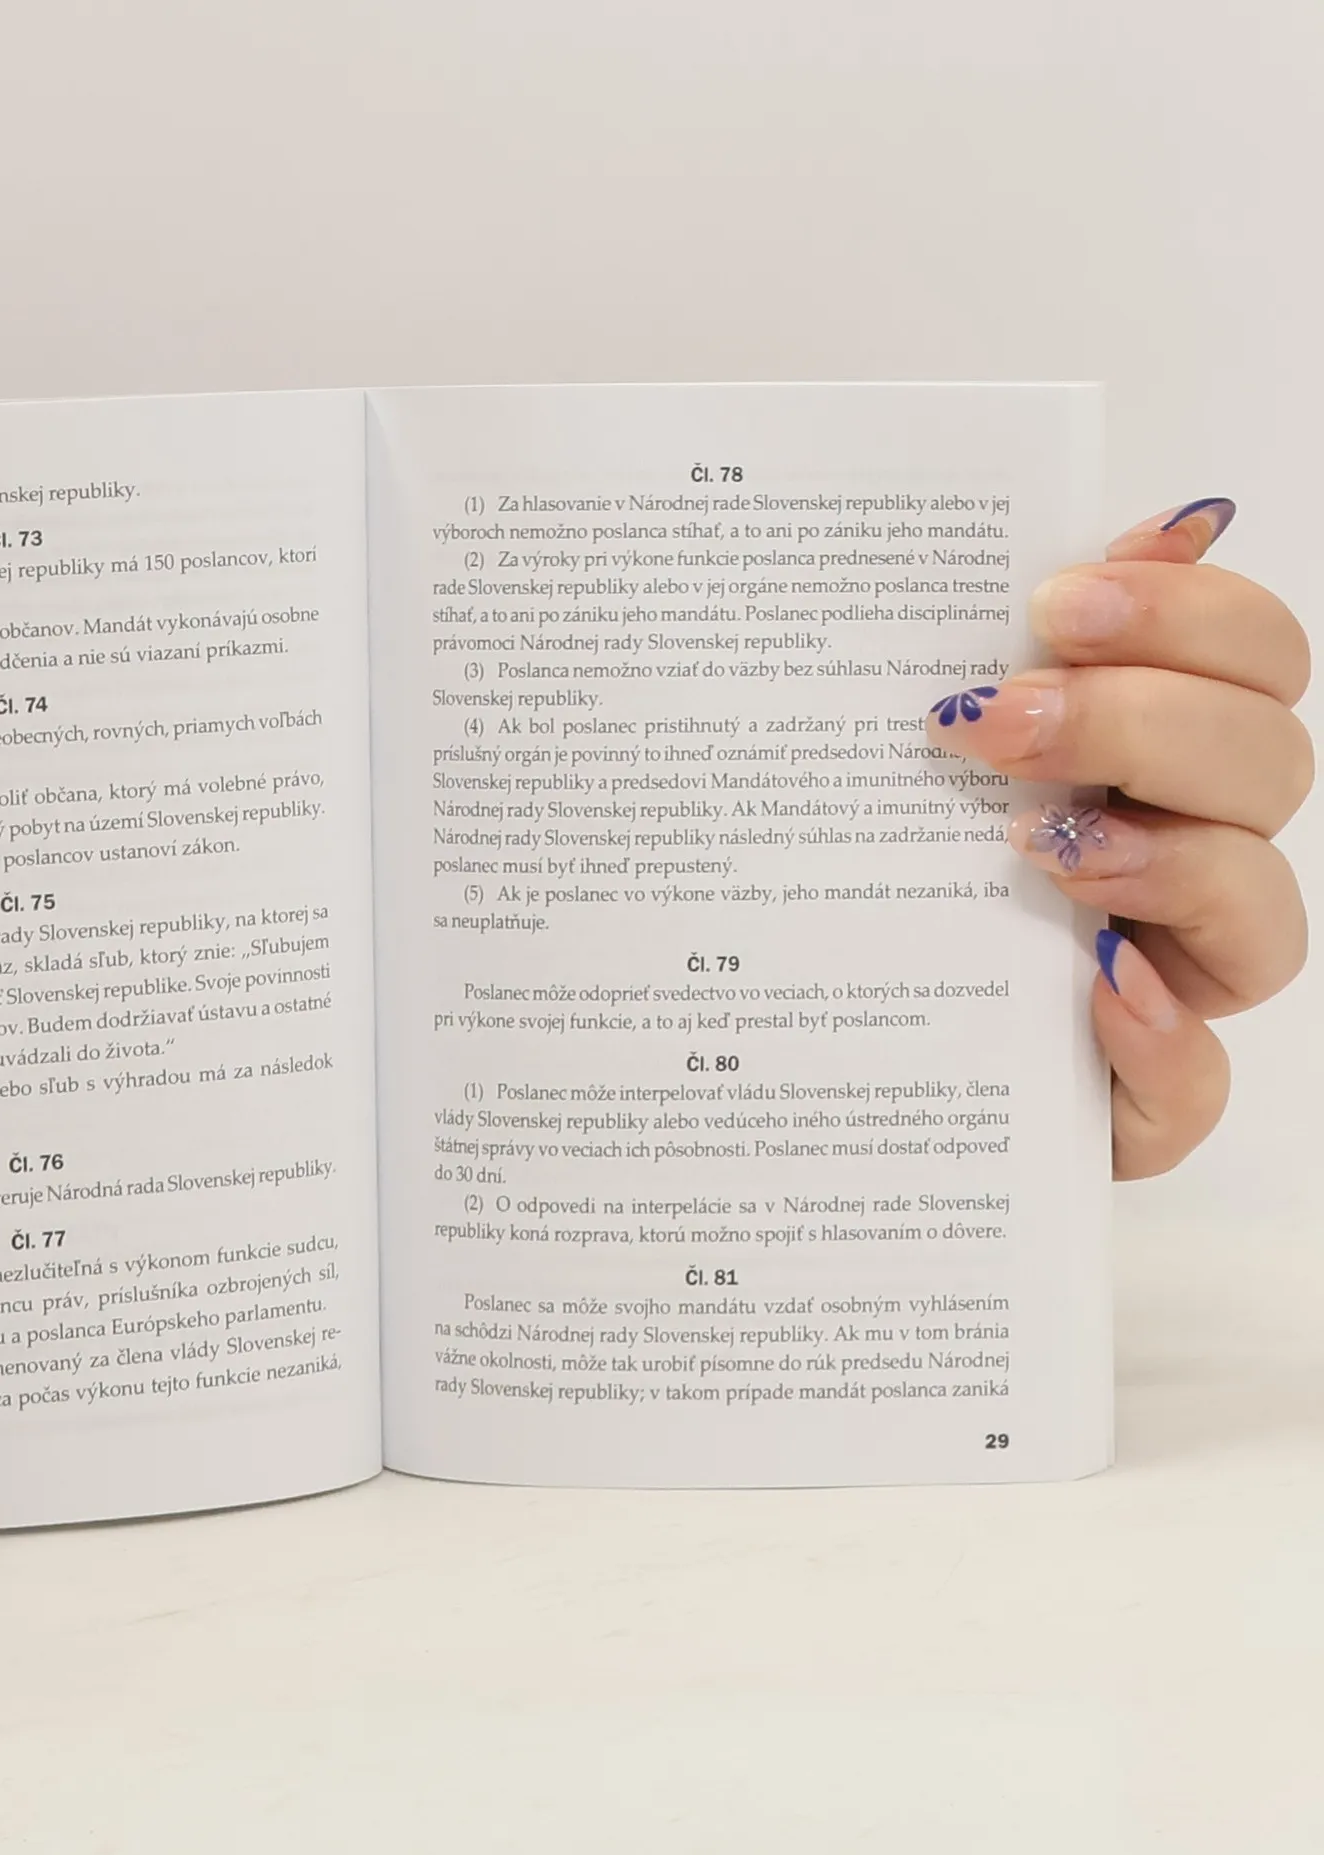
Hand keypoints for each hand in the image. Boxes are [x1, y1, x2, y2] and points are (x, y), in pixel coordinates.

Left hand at [928, 500, 1310, 1177]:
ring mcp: (1171, 983)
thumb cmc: (862, 881)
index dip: (1189, 609)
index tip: (1058, 596)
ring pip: (1266, 912)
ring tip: (1037, 848)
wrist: (815, 1050)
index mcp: (1146, 758)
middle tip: (994, 718)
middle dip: (1139, 720)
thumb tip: (1168, 522)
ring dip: (1163, 863)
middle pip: (1268, 762)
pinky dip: (1155, 1038)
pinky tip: (1090, 990)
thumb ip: (1015, 649)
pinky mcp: (1136, 1103)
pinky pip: (1194, 1083)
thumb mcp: (899, 758)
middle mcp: (1182, 859)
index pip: (1248, 656)